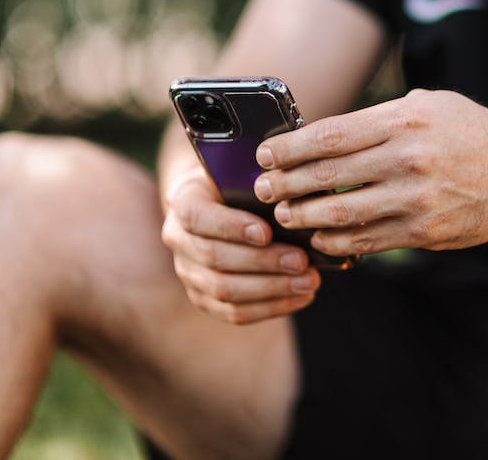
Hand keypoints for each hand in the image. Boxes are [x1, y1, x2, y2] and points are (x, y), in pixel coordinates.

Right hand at [159, 170, 320, 324]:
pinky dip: (271, 307)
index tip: (266, 232)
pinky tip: (300, 297)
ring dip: (272, 289)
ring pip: (225, 291)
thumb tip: (296, 201)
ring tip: (308, 282)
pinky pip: (234, 313)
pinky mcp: (204, 298)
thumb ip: (260, 185)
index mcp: (183, 201)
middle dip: (263, 262)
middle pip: (215, 258)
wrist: (221, 206)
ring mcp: (188, 273)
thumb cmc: (240, 186)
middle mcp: (178, 239)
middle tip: (301, 261)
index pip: (197, 217)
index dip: (230, 227)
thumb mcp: (242, 174)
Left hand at [253, 89, 487, 255]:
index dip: (289, 148)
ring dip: (303, 218)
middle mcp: (408, 158)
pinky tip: (320, 239)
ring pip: (340, 214)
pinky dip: (335, 242)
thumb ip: (379, 120)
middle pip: (326, 175)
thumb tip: (324, 136)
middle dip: (285, 185)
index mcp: (404, 120)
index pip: (329, 135)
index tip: (265, 155)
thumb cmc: (470, 132)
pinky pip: (366, 240)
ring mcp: (416, 198)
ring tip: (284, 217)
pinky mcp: (425, 230)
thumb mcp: (427, 106)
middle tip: (261, 190)